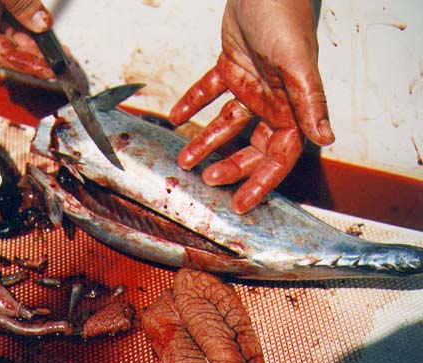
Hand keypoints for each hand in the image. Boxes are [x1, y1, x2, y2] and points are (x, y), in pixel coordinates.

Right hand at [0, 0, 53, 78]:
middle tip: (57, 60)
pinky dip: (29, 21)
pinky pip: (13, 16)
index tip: (47, 69)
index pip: (2, 54)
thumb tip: (41, 23)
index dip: (27, 64)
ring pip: (14, 32)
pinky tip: (44, 27)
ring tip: (55, 47)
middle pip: (10, 46)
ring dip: (35, 39)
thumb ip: (21, 5)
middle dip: (35, 54)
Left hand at [170, 0, 333, 213]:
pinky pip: (209, 91)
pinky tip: (176, 116)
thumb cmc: (284, 16)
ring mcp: (250, 85)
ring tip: (184, 158)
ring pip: (227, 124)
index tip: (241, 203)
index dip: (261, 181)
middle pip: (252, 146)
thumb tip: (326, 138)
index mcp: (291, 106)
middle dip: (231, 166)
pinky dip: (193, 103)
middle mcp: (271, 101)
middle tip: (206, 180)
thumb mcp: (297, 63)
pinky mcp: (231, 67)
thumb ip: (310, 102)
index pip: (278, 155)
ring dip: (205, 142)